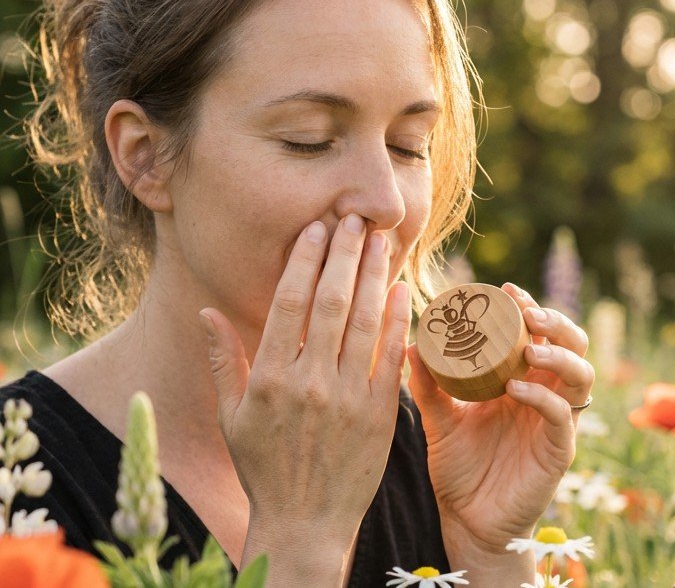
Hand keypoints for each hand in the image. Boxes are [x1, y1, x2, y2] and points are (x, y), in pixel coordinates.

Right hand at [200, 215, 410, 579]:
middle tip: (352, 218)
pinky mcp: (379, 413)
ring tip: (378, 239)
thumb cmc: (263, 466)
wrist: (305, 524)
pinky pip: (390, 355)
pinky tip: (401, 287)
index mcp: (269, 378)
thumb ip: (222, 358)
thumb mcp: (230, 415)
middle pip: (329, 302)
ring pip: (362, 320)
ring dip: (371, 274)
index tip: (315, 228)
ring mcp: (347, 397)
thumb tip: (207, 310)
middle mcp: (309, 382)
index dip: (303, 259)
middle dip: (342, 254)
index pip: (289, 302)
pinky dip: (397, 319)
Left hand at [407, 282, 593, 564]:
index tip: (506, 290)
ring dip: (559, 353)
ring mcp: (554, 422)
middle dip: (556, 321)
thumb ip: (428, 385)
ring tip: (528, 347)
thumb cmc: (458, 465)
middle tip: (527, 311)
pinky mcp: (557, 450)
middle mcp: (544, 393)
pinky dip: (544, 397)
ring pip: (580, 376)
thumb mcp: (439, 418)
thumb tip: (409, 345)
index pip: (539, 333)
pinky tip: (516, 388)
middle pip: (572, 344)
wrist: (465, 519)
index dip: (530, 307)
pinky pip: (561, 417)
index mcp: (521, 379)